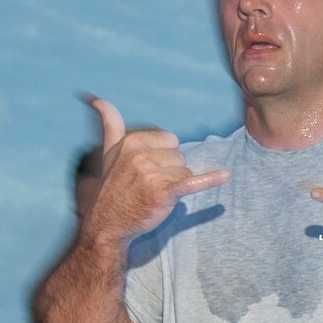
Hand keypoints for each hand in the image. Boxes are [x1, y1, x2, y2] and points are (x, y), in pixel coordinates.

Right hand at [81, 96, 229, 245]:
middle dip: (171, 172)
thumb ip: (109, 124)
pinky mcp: (164, 192)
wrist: (108, 224)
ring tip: (155, 195)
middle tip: (150, 186)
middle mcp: (141, 155)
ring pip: (186, 172)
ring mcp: (152, 174)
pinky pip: (193, 182)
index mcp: (132, 141)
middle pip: (180, 156)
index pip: (170, 140)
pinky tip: (226, 175)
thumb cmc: (113, 187)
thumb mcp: (108, 152)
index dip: (164, 157)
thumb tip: (96, 99)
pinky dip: (211, 179)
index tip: (148, 170)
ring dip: (176, 185)